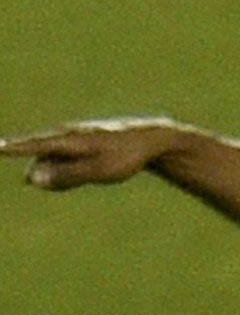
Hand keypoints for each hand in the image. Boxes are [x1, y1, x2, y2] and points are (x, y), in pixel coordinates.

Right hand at [0, 119, 178, 189]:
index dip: (10, 148)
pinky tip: (89, 172)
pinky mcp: (81, 144)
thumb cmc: (125, 157)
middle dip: (48, 174)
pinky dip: (71, 172)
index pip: (32, 146)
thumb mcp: (98, 171)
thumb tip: (32, 179)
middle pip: (43, 160)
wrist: (151, 140)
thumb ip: (66, 176)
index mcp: (68, 140)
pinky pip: (67, 161)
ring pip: (55, 162)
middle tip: (89, 170)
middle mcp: (66, 136)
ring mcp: (73, 139)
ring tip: (102, 167)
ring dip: (64, 175)